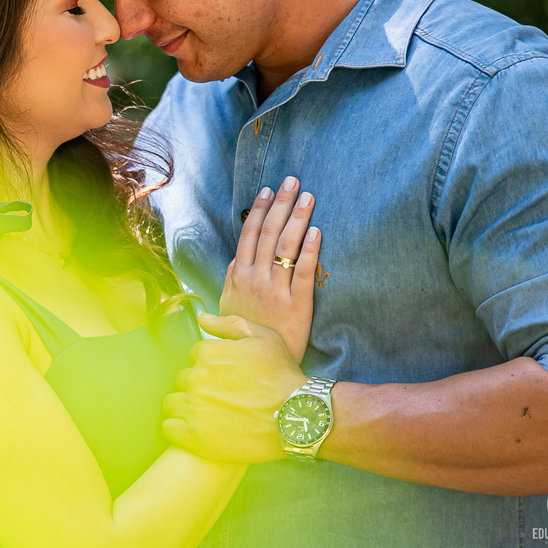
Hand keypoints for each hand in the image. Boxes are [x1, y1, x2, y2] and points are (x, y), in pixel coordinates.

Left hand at [162, 314, 306, 463]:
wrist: (297, 417)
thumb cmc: (282, 376)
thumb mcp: (263, 338)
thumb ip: (229, 325)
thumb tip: (202, 318)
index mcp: (208, 353)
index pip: (194, 356)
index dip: (210, 366)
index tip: (225, 377)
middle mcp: (196, 378)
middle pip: (183, 379)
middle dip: (197, 385)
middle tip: (220, 397)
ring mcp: (194, 408)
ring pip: (172, 402)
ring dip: (185, 405)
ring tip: (207, 414)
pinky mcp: (195, 436)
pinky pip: (169, 427)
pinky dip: (179, 428)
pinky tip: (197, 429)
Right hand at [218, 177, 320, 363]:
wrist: (260, 366)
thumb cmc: (246, 334)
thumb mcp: (229, 306)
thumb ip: (232, 280)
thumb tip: (236, 259)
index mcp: (240, 276)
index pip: (249, 234)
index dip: (260, 210)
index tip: (269, 190)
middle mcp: (256, 279)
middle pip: (268, 233)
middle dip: (282, 204)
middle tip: (293, 181)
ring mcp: (276, 291)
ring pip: (286, 247)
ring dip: (297, 218)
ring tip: (309, 197)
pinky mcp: (297, 304)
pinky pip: (303, 272)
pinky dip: (309, 250)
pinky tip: (317, 232)